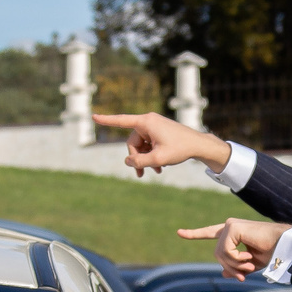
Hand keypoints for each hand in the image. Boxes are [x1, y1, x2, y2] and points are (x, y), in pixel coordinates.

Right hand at [95, 112, 231, 174]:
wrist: (198, 145)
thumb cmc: (180, 149)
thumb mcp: (158, 159)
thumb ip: (140, 162)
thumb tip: (127, 162)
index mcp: (146, 122)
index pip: (121, 120)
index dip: (107, 120)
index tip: (93, 117)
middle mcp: (148, 121)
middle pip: (132, 142)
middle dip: (137, 158)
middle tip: (142, 174)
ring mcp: (153, 126)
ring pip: (140, 145)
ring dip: (145, 159)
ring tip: (155, 172)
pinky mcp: (158, 131)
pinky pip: (148, 144)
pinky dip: (151, 155)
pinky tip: (159, 167)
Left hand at [178, 217, 289, 279]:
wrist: (283, 245)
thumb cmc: (271, 252)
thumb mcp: (249, 264)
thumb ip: (235, 267)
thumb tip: (222, 272)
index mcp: (233, 233)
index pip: (210, 233)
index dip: (195, 234)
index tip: (179, 233)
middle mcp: (230, 226)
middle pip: (217, 254)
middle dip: (230, 266)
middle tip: (244, 273)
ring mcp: (230, 225)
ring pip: (220, 254)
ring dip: (234, 264)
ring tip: (249, 264)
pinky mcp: (233, 227)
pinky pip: (225, 251)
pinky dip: (236, 259)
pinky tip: (248, 256)